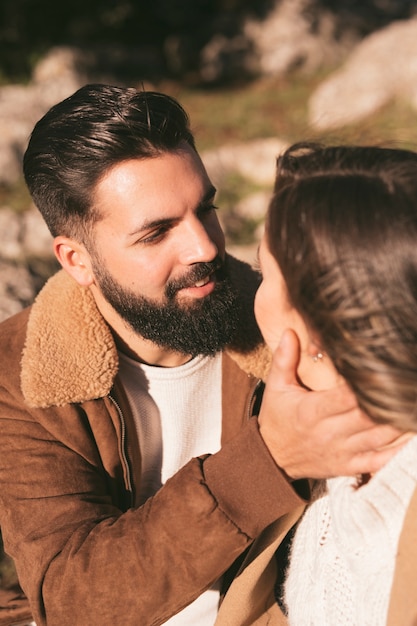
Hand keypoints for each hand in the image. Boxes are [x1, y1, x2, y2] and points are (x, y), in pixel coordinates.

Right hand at [258, 329, 406, 479]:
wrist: (271, 458)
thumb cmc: (276, 418)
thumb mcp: (275, 387)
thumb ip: (283, 359)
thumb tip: (289, 332)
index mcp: (311, 411)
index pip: (345, 397)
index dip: (366, 384)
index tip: (383, 368)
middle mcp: (329, 433)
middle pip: (368, 416)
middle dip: (390, 400)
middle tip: (407, 382)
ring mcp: (342, 452)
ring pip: (379, 438)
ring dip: (400, 422)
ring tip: (412, 403)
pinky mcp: (349, 466)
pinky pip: (379, 461)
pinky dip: (399, 451)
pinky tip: (412, 436)